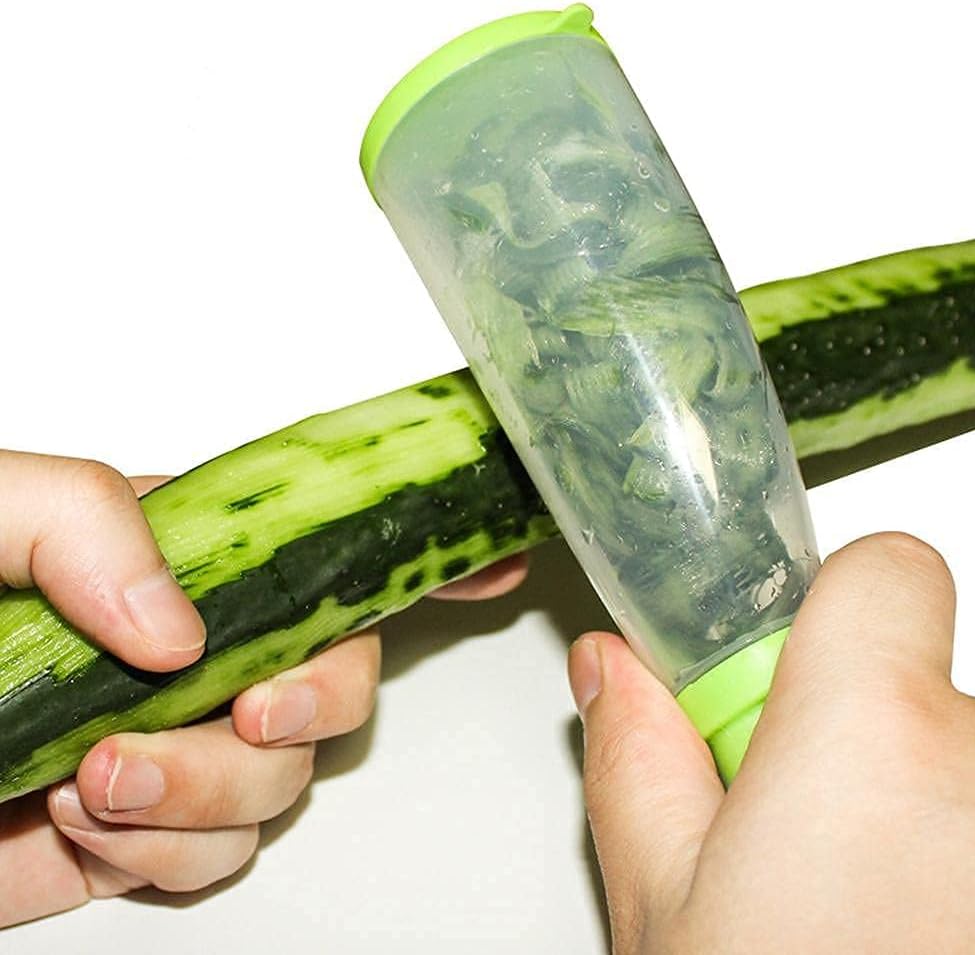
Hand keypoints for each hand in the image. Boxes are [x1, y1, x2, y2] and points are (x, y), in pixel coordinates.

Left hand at [0, 453, 527, 926]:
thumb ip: (78, 513)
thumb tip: (181, 618)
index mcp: (176, 553)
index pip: (324, 543)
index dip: (418, 551)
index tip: (490, 554)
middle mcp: (190, 649)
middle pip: (333, 678)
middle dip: (314, 702)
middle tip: (248, 708)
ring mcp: (170, 741)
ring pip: (284, 779)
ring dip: (215, 789)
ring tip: (103, 776)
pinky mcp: (132, 834)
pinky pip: (218, 853)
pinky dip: (170, 851)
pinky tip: (84, 820)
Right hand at [567, 532, 974, 953]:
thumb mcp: (663, 901)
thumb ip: (639, 758)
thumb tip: (614, 670)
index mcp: (873, 734)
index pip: (889, 570)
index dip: (830, 607)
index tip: (780, 679)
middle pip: (915, 680)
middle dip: (854, 733)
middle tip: (795, 831)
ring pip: (959, 760)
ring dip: (910, 803)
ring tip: (851, 902)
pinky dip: (957, 851)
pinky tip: (904, 923)